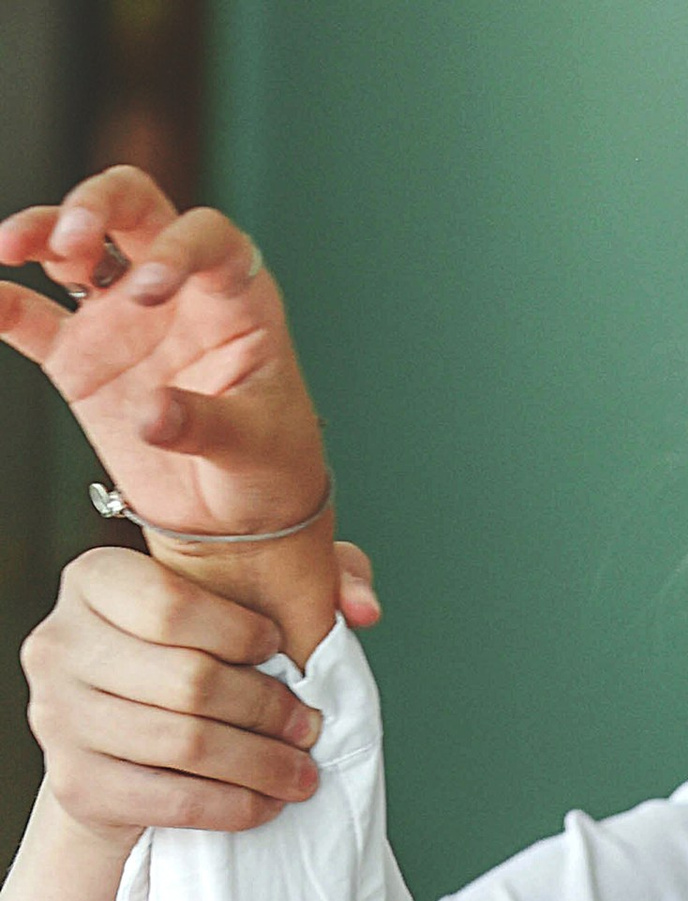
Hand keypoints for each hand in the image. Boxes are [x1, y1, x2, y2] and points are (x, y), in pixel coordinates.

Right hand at [0, 169, 327, 540]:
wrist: (233, 513)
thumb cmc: (268, 466)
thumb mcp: (256, 448)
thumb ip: (209, 425)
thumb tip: (153, 415)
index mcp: (232, 296)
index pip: (205, 236)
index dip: (175, 247)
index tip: (151, 289)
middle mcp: (173, 288)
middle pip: (130, 207)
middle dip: (94, 205)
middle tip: (72, 240)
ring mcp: (120, 315)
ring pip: (73, 244)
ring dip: (40, 232)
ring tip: (10, 247)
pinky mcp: (80, 356)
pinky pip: (30, 317)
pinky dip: (3, 303)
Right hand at [22, 541, 377, 846]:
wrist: (109, 758)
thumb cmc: (178, 669)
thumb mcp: (229, 609)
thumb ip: (309, 578)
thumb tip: (363, 607)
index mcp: (92, 581)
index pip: (172, 604)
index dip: (242, 634)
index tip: (282, 654)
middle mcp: (60, 644)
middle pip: (189, 681)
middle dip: (268, 710)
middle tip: (310, 728)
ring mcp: (61, 718)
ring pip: (188, 744)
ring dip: (262, 764)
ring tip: (301, 772)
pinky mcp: (78, 786)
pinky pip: (176, 800)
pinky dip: (235, 805)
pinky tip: (267, 802)